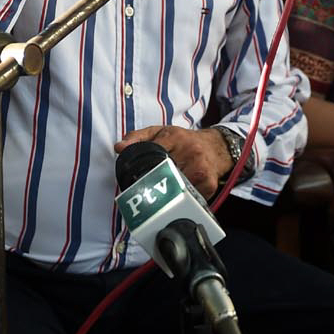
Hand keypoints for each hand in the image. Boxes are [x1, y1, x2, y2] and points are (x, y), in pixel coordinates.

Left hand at [114, 125, 232, 199]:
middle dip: (152, 186)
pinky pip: (188, 199)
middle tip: (143, 194)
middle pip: (164, 176)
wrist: (215, 147)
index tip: (135, 182)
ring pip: (176, 191)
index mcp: (176, 138)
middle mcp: (191, 152)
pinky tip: (178, 195)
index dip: (143, 170)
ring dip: (166, 196)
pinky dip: (180, 200)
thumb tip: (119, 148)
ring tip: (159, 197)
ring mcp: (201, 170)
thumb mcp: (160, 132)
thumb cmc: (184, 142)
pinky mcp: (209, 186)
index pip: (154, 154)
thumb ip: (137, 138)